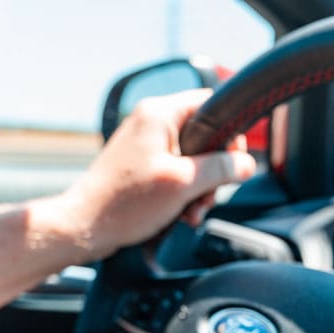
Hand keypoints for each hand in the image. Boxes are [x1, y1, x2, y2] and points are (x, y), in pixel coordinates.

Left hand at [43, 89, 255, 259]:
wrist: (85, 227)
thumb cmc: (124, 203)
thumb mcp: (183, 184)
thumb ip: (221, 169)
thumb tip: (248, 164)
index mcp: (160, 114)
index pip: (212, 105)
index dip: (231, 134)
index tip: (233, 162)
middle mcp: (152, 122)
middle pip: (206, 137)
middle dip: (214, 172)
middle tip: (208, 196)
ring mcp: (146, 144)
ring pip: (193, 159)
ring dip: (200, 188)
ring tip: (192, 211)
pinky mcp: (142, 166)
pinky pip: (176, 173)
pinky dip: (184, 193)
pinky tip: (181, 214)